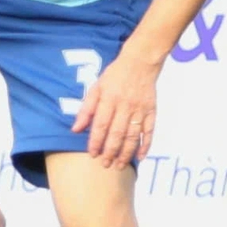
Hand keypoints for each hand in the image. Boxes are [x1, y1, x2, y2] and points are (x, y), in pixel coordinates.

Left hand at [70, 49, 159, 168]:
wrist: (141, 62)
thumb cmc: (115, 75)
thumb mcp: (96, 87)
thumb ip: (86, 109)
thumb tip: (75, 129)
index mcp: (109, 98)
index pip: (101, 124)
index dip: (96, 141)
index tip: (92, 154)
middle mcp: (125, 105)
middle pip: (117, 133)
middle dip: (110, 151)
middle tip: (105, 164)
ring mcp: (140, 109)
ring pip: (133, 135)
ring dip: (126, 152)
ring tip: (119, 165)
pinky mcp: (151, 111)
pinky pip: (149, 131)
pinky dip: (146, 145)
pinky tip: (140, 157)